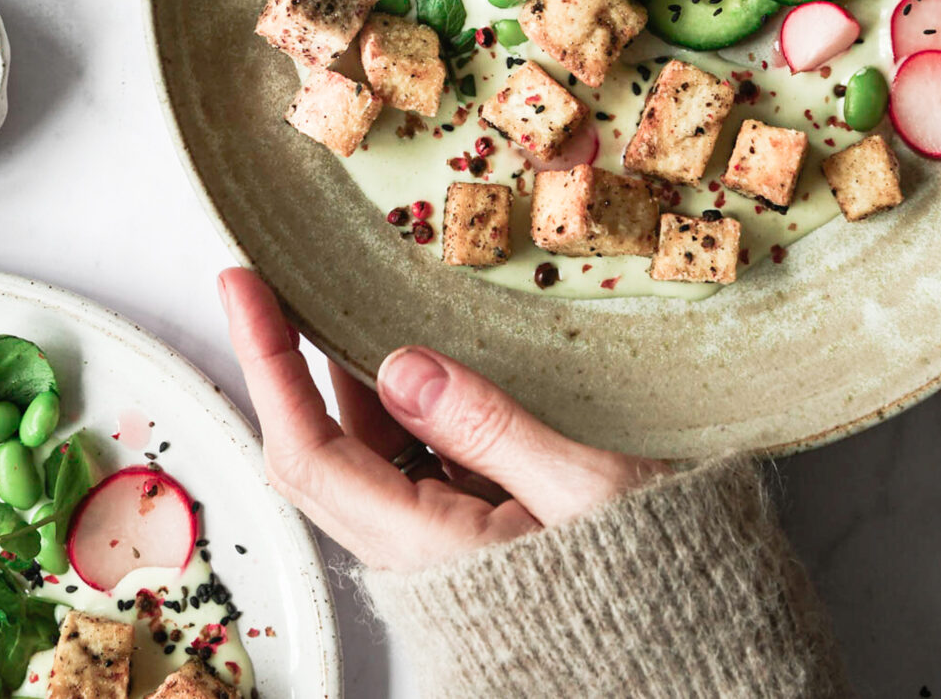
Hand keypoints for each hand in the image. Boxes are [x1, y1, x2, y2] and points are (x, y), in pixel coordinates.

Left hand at [219, 267, 664, 570]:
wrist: (697, 661)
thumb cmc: (660, 582)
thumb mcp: (587, 490)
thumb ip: (492, 428)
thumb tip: (402, 366)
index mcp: (429, 549)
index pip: (309, 450)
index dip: (267, 363)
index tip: (243, 287)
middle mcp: (416, 553)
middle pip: (319, 450)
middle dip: (286, 360)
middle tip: (274, 279)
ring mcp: (440, 547)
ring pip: (362, 454)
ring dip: (342, 377)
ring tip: (338, 300)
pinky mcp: (469, 535)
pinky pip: (409, 462)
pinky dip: (396, 403)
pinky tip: (416, 357)